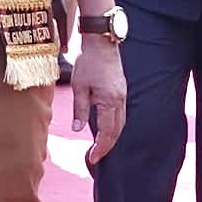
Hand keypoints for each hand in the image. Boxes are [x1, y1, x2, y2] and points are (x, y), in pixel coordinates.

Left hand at [69, 32, 127, 161]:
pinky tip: (106, 130)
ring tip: (100, 147)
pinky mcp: (122, 91)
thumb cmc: (88, 62)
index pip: (107, 132)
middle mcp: (120, 100)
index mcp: (109, 100)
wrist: (102, 42)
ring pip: (120, 124)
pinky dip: (114, 126)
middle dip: (107, 146)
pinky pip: (120, 115)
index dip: (100, 148)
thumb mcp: (79, 86)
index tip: (92, 158)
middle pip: (116, 131)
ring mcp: (123, 96)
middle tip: (96, 158)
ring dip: (111, 137)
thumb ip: (79, 109)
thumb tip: (78, 129)